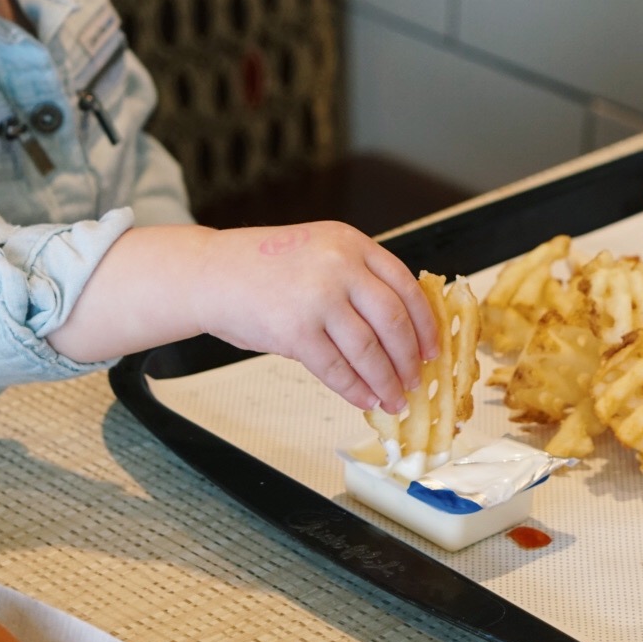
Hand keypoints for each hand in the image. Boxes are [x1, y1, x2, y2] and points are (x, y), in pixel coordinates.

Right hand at [189, 222, 440, 412]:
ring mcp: (317, 298)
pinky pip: (336, 369)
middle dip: (409, 358)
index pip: (406, 285)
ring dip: (386, 381)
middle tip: (415, 379)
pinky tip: (363, 399)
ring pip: (370, 351)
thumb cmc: (261, 266)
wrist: (210, 273)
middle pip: (394, 320)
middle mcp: (339, 266)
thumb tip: (399, 331)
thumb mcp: (318, 251)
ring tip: (393, 398)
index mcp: (350, 242)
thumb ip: (356, 278)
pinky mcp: (295, 331)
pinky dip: (355, 389)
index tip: (432, 347)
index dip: (424, 323)